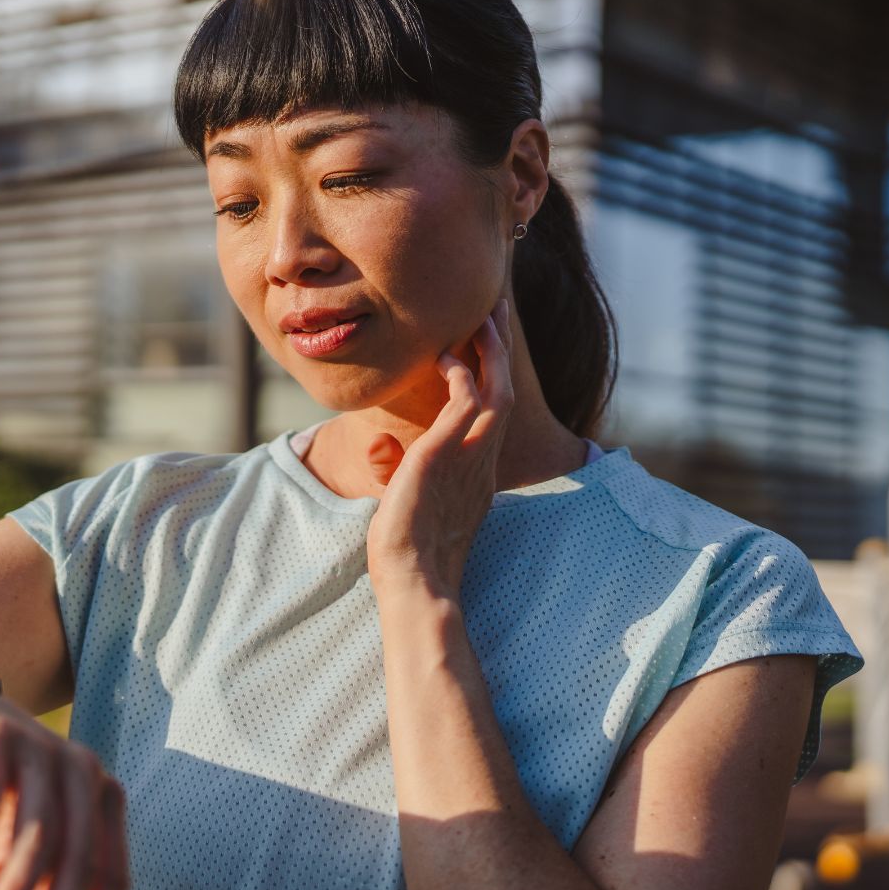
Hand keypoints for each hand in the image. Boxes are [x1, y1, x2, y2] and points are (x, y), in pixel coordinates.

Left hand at [365, 299, 514, 599]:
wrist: (412, 579)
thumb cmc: (405, 551)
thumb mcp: (410, 500)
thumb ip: (405, 469)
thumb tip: (384, 449)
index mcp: (478, 475)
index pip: (493, 414)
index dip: (492, 378)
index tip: (485, 349)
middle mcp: (482, 462)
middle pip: (504, 392)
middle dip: (502, 351)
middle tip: (497, 310)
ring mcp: (471, 457)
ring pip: (496, 389)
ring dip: (491, 350)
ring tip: (482, 314)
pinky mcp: (448, 453)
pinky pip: (467, 399)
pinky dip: (460, 372)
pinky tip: (445, 353)